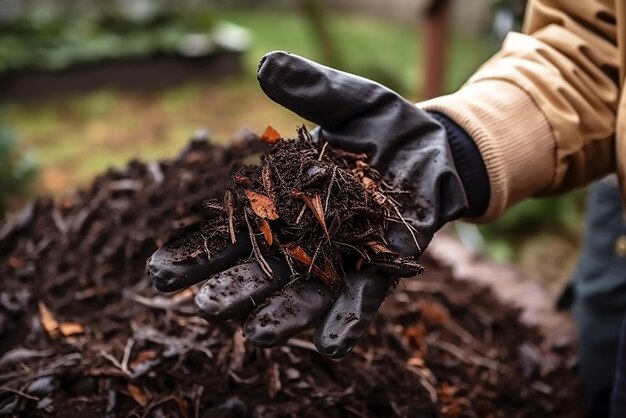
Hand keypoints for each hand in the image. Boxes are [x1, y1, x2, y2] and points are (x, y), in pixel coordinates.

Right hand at [147, 51, 469, 357]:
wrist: (436, 147)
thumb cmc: (383, 126)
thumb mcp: (348, 100)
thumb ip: (309, 88)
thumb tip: (263, 64)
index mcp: (284, 202)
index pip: (231, 230)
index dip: (197, 251)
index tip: (159, 273)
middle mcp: (307, 236)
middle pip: (263, 269)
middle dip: (235, 290)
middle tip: (204, 308)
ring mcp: (345, 255)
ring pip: (307, 291)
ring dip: (285, 313)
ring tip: (259, 334)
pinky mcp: (385, 264)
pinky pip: (364, 296)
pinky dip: (348, 318)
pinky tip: (333, 344)